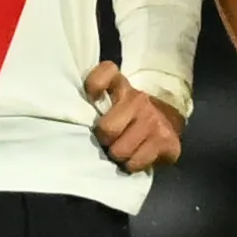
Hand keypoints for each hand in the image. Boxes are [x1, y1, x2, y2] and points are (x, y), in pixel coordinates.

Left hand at [84, 63, 184, 177]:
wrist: (166, 122)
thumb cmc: (127, 115)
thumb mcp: (110, 100)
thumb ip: (92, 101)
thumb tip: (71, 118)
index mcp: (120, 84)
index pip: (107, 72)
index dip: (95, 85)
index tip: (92, 99)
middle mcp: (138, 99)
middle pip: (107, 129)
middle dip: (104, 140)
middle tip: (108, 141)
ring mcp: (153, 119)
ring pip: (121, 150)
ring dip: (118, 155)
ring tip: (121, 150)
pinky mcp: (166, 140)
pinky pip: (136, 162)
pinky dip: (132, 165)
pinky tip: (134, 158)